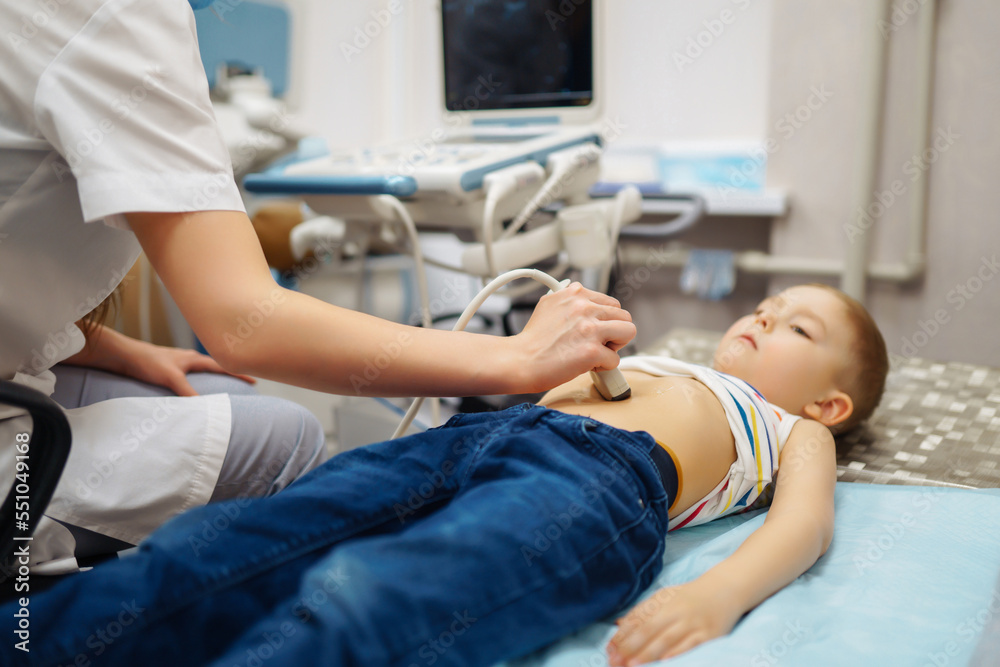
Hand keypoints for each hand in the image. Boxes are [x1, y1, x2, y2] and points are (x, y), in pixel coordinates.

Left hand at [121, 343, 255, 396]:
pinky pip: (192, 373)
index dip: (238, 372)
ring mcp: (180, 361)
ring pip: (204, 369)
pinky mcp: (170, 366)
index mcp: (194, 358)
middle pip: (216, 365)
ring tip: (224, 384)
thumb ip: (187, 391)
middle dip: (231, 371)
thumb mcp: (170, 378)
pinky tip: (195, 386)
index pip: (222, 366)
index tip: (254, 378)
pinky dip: (199, 379)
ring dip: (215, 374)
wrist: (124, 355)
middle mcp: (189, 358)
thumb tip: (204, 406)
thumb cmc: (147, 362)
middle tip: (245, 379)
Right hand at [515, 282, 635, 391]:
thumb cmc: (532, 340)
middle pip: (624, 316)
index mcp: (576, 293)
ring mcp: (590, 328)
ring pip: (628, 332)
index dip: (604, 320)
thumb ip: (568, 298)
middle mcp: (584, 306)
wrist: (519, 360)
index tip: (591, 330)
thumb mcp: (548, 304)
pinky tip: (585, 365)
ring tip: (595, 352)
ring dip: (614, 346)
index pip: (610, 303)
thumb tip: (581, 297)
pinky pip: (615, 360)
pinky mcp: (592, 351)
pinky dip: (603, 367)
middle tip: (595, 343)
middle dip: (613, 332)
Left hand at [606, 581, 740, 664]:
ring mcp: (692, 622)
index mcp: (662, 601)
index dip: (622, 635)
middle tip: (615, 661)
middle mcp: (675, 610)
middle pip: (648, 630)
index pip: (637, 619)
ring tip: (632, 665)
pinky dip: (678, 653)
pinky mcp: (709, 634)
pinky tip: (666, 661)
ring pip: (666, 639)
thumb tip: (619, 624)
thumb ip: (643, 611)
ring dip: (648, 654)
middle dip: (630, 647)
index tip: (609, 649)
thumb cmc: (690, 597)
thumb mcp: (665, 597)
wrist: (724, 589)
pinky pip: (691, 645)